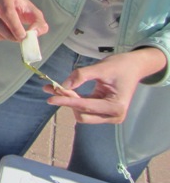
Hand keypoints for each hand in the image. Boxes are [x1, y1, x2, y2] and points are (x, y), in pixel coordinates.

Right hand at [0, 0, 47, 41]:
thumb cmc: (21, 8)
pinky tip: (3, 35)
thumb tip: (34, 34)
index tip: (23, 37)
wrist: (8, 1)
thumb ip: (39, 24)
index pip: (7, 11)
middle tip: (17, 39)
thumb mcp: (34, 13)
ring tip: (11, 37)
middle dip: (6, 34)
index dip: (14, 27)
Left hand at [47, 48, 167, 123]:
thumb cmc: (120, 66)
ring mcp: (108, 116)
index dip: (66, 101)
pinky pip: (84, 108)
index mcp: (116, 107)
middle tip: (53, 86)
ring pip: (81, 113)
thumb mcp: (101, 67)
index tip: (50, 98)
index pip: (86, 106)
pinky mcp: (103, 112)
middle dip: (67, 101)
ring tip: (56, 87)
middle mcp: (113, 116)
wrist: (133, 67)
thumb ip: (82, 76)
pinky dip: (73, 100)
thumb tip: (64, 86)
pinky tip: (62, 90)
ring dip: (68, 101)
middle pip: (82, 113)